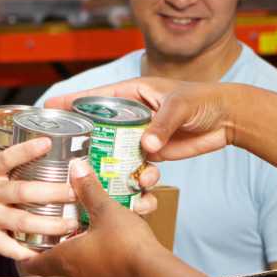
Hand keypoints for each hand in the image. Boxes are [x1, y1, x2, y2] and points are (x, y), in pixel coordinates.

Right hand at [0, 140, 78, 260]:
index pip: (6, 158)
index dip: (27, 150)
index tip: (48, 143)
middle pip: (24, 191)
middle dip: (52, 191)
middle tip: (76, 192)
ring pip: (22, 221)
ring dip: (48, 224)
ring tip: (70, 225)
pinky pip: (6, 246)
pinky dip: (23, 251)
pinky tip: (42, 255)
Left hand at [22, 160, 164, 276]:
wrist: (154, 271)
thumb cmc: (125, 242)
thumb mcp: (105, 209)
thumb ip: (89, 189)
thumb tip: (77, 167)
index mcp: (65, 259)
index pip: (33, 264)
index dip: (25, 256)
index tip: (22, 246)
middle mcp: (76, 275)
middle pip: (55, 263)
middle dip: (55, 246)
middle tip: (53, 231)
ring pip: (79, 265)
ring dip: (79, 249)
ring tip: (82, 232)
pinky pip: (98, 268)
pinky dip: (98, 255)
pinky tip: (107, 241)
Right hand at [44, 78, 235, 162]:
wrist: (229, 118)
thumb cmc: (204, 99)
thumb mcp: (180, 106)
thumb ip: (162, 124)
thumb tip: (147, 148)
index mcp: (132, 93)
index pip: (95, 97)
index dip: (70, 102)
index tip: (47, 107)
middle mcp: (132, 115)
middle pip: (99, 129)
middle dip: (87, 144)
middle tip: (72, 158)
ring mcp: (141, 135)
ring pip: (116, 154)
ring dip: (116, 169)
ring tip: (125, 176)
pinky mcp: (154, 154)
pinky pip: (137, 168)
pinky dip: (139, 179)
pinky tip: (147, 184)